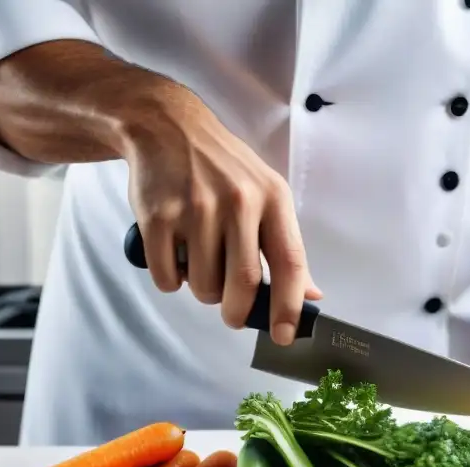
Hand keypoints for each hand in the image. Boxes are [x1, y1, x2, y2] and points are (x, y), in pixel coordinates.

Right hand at [116, 84, 321, 344]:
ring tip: (200, 264)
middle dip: (237, 313)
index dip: (289, 306)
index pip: (290, 262)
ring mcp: (195, 208)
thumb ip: (285, 245)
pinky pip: (168, 277)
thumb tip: (311, 296)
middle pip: (244, 284)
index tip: (285, 336)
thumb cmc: (221, 167)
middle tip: (232, 314)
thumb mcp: (265, 193)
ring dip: (202, 291)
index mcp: (272, 198)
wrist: (166, 126)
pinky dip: (171, 280)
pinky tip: (173, 254)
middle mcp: (238, 201)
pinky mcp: (158, 216)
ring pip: (204, 286)